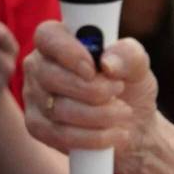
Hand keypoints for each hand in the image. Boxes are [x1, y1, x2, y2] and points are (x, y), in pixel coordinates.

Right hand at [23, 21, 159, 160]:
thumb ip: (129, 55)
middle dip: (92, 90)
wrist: (134, 125)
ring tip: (123, 112)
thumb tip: (107, 63)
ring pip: (57, 108)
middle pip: (50, 76)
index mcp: (62, 40)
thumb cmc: (131, 86)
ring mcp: (35, 97)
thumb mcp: (139, 67)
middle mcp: (40, 66)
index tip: (93, 68)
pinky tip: (115, 133)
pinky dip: (92, 137)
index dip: (68, 52)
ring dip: (99, 114)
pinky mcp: (37, 126)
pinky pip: (58, 134)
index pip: (49, 36)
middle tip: (119, 90)